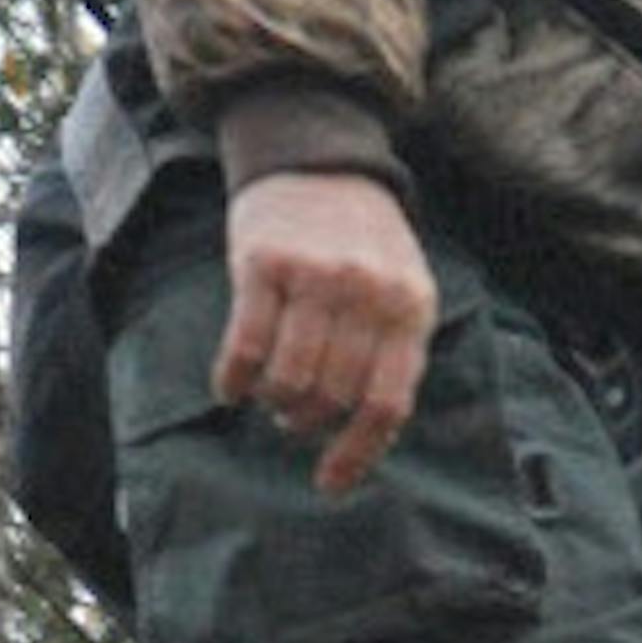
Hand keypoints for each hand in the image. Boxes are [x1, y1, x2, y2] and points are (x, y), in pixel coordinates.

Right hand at [214, 170, 438, 496]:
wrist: (318, 158)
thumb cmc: (362, 242)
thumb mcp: (402, 289)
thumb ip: (393, 351)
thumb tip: (366, 438)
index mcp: (410, 308)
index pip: (386, 403)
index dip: (356, 453)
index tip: (329, 484)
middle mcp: (367, 293)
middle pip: (331, 397)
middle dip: (306, 422)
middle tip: (293, 417)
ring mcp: (315, 276)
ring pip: (288, 380)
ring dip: (272, 402)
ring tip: (270, 395)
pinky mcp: (264, 262)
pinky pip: (245, 348)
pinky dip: (234, 381)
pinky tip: (231, 386)